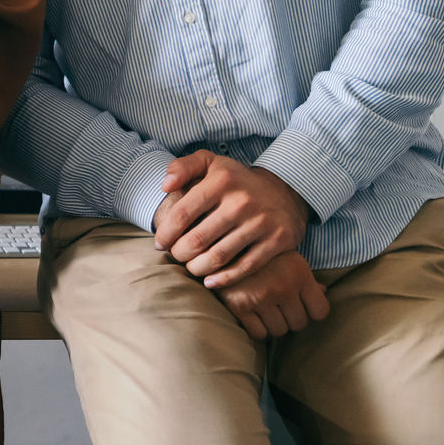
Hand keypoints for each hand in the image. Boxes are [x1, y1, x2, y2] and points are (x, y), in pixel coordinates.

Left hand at [152, 150, 310, 287]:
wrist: (284, 191)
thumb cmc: (235, 181)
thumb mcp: (209, 163)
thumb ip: (182, 167)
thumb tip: (165, 185)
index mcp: (221, 180)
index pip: (182, 214)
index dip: (166, 233)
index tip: (160, 243)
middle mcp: (242, 201)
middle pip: (197, 239)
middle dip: (179, 253)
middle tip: (176, 257)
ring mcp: (261, 222)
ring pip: (218, 256)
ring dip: (197, 268)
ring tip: (190, 268)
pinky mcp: (277, 240)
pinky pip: (245, 267)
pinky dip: (224, 279)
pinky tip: (210, 281)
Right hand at [213, 250, 329, 338]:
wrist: (218, 241)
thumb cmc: (258, 249)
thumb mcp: (286, 256)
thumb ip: (305, 276)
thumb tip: (323, 292)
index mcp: (298, 273)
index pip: (320, 311)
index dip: (312, 311)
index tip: (301, 305)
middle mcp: (282, 286)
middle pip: (299, 323)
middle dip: (290, 317)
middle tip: (278, 306)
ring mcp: (260, 297)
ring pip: (279, 331)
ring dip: (273, 324)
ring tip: (263, 309)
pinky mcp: (238, 306)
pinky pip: (258, 333)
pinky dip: (256, 328)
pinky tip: (251, 314)